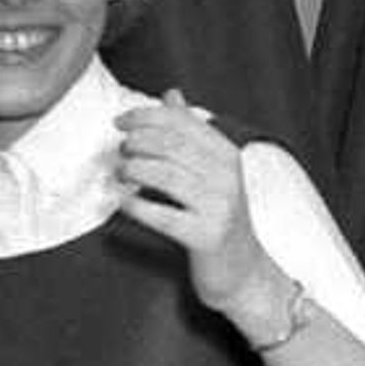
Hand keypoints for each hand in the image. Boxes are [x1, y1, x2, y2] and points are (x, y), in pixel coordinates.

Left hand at [112, 94, 287, 324]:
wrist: (244, 271)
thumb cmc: (219, 216)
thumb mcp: (211, 170)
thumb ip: (191, 132)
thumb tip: (171, 94)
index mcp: (227, 155)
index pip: (182, 122)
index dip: (146, 116)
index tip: (120, 122)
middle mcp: (227, 176)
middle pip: (171, 145)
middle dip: (137, 142)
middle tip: (120, 150)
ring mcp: (218, 207)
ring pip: (165, 175)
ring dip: (134, 169)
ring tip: (120, 172)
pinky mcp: (206, 236)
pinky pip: (163, 215)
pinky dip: (137, 206)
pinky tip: (123, 203)